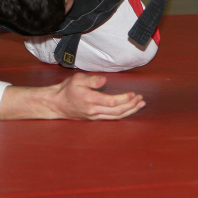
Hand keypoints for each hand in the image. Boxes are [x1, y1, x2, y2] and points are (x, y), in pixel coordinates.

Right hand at [0, 73, 145, 119]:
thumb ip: (91, 80)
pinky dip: (122, 115)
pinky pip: (111, 118)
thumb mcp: (77, 79)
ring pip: (115, 117)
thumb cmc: (66, 90)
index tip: (133, 93)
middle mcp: (93, 111)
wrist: (56, 104)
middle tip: (141, 99)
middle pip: (117, 111)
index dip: (124, 99)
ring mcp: (94, 116)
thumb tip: (104, 81)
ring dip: (129, 111)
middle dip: (131, 106)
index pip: (111, 101)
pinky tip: (129, 111)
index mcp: (90, 99)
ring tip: (140, 105)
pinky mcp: (94, 118)